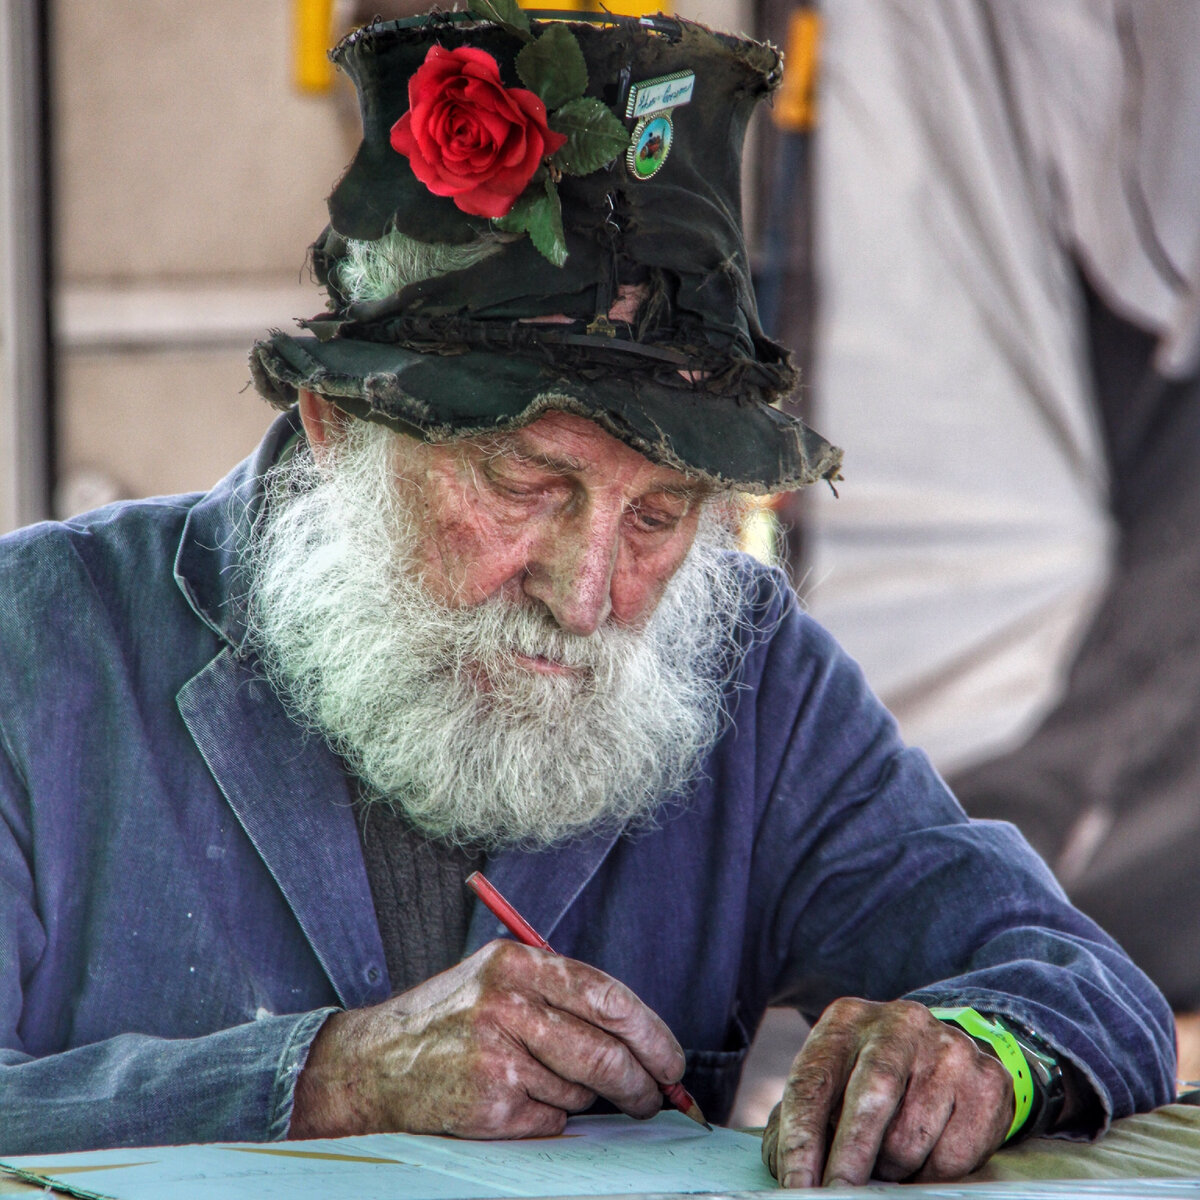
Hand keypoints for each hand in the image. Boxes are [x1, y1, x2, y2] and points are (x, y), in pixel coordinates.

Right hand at [289, 939, 685, 1139]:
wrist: (375, 1063)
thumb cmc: (451, 1019)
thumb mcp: (498, 979)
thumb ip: (560, 994)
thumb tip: (640, 1038)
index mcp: (515, 962)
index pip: (606, 995)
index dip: (650, 1031)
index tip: (671, 1058)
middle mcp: (505, 1004)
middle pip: (604, 1051)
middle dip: (642, 1082)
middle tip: (655, 1096)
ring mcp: (496, 1056)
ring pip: (580, 1089)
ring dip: (580, 1095)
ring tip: (542, 1079)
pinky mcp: (488, 1104)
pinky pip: (551, 1119)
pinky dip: (547, 1116)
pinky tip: (514, 1099)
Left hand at [762, 998, 1012, 1186]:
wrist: (941, 1053)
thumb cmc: (865, 1080)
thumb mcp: (830, 1082)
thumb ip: (800, 1122)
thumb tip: (790, 1173)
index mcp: (846, 1020)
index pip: (813, 1084)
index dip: (800, 1143)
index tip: (796, 1188)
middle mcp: (899, 1023)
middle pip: (871, 1098)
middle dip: (849, 1158)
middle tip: (836, 1195)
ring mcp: (949, 1048)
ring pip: (911, 1139)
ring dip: (892, 1170)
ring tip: (887, 1160)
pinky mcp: (988, 1080)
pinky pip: (954, 1157)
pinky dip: (931, 1175)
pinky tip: (924, 1155)